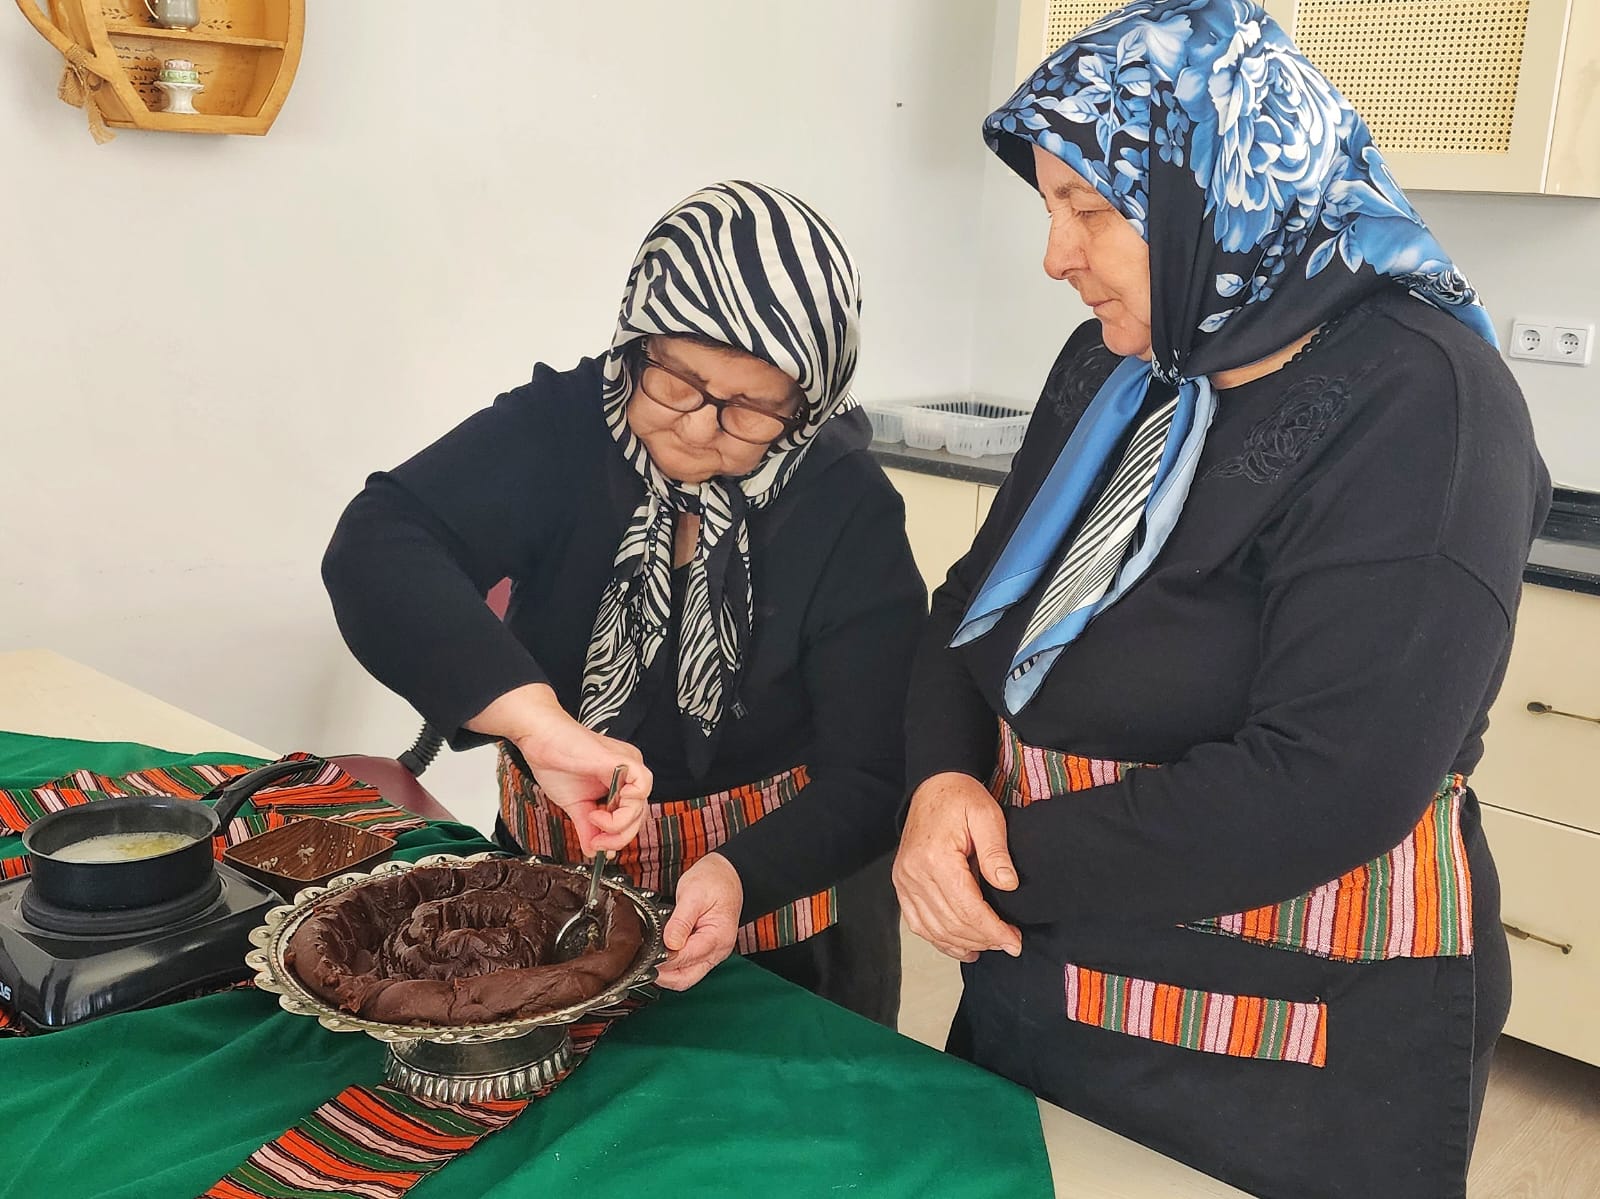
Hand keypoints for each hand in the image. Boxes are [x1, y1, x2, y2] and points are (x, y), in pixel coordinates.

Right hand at [468, 683, 650, 855]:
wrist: (539, 739)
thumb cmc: (555, 762)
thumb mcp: (576, 806)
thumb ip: (588, 829)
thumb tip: (594, 853)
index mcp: (620, 783)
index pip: (631, 818)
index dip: (616, 838)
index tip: (595, 846)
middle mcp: (629, 774)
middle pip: (638, 817)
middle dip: (616, 837)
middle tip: (595, 842)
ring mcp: (628, 765)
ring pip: (640, 807)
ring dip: (617, 825)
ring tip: (591, 819)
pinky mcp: (622, 760)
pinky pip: (642, 785)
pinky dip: (628, 804)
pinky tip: (604, 809)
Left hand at [655, 852, 741, 990]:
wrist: (729, 874)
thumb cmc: (715, 880)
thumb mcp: (694, 894)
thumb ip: (681, 921)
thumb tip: (669, 944)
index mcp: (717, 937)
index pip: (685, 958)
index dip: (663, 959)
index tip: (645, 955)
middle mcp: (718, 951)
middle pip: (686, 978)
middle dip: (662, 976)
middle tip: (642, 963)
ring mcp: (713, 953)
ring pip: (686, 976)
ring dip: (666, 973)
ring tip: (648, 959)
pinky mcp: (706, 950)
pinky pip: (688, 967)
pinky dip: (672, 966)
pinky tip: (660, 955)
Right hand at [893, 772, 1020, 962]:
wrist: (934, 786)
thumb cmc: (961, 798)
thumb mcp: (987, 816)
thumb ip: (996, 853)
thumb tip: (1008, 886)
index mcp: (935, 858)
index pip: (967, 908)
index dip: (993, 930)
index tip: (1015, 942)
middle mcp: (914, 873)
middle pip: (951, 923)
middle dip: (984, 939)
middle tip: (1010, 943)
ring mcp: (904, 881)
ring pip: (935, 929)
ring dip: (964, 943)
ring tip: (991, 945)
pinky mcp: (902, 885)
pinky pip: (919, 924)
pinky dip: (941, 940)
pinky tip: (963, 946)